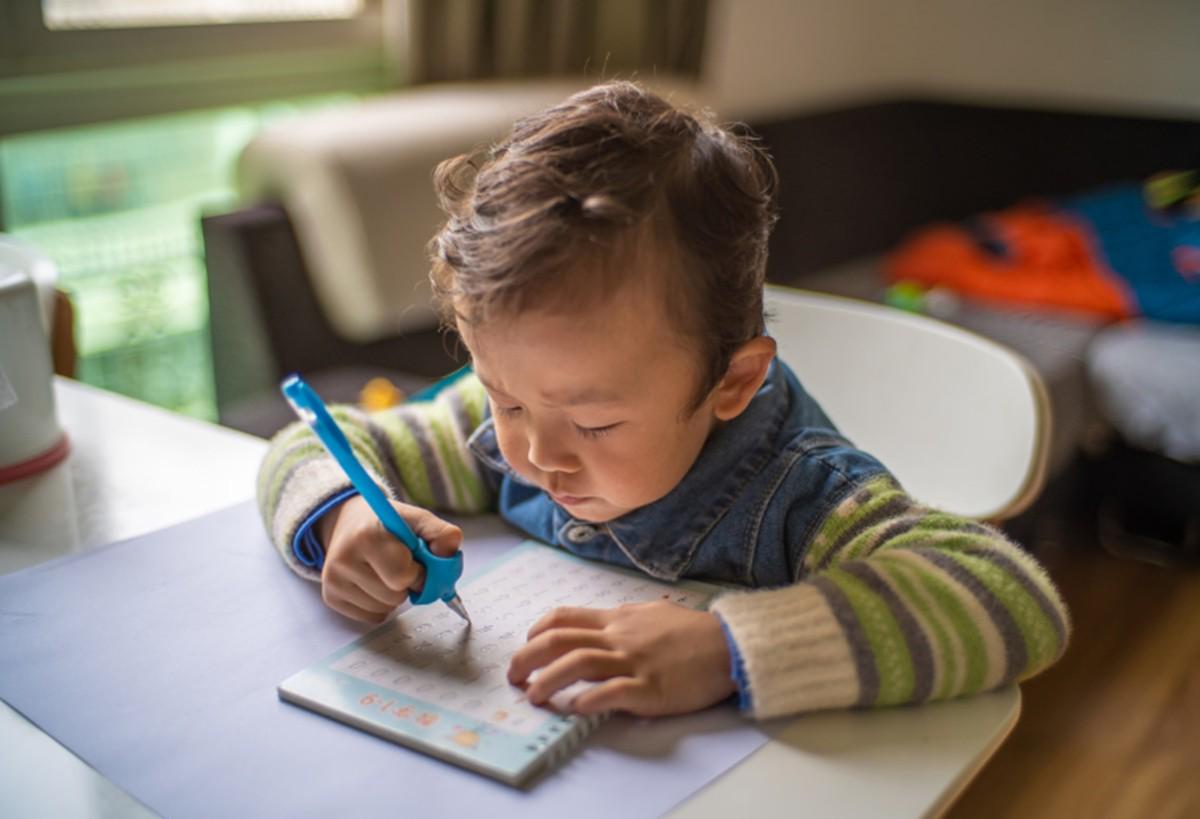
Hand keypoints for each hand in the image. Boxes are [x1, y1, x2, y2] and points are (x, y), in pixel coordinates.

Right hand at [316, 495, 462, 622]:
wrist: (348, 522)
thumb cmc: (386, 524)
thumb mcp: (415, 519)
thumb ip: (440, 532)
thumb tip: (450, 551)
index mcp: (366, 536)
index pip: (403, 575)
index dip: (418, 571)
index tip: (415, 559)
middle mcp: (343, 560)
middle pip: (395, 595)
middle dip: (407, 583)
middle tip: (399, 564)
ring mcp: (333, 581)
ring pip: (385, 608)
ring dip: (395, 595)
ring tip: (385, 571)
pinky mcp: (331, 597)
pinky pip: (372, 617)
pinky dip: (381, 605)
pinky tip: (374, 582)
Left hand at [506, 602, 735, 716]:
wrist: (730, 646)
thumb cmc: (693, 632)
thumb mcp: (653, 614)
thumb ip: (625, 619)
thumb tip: (604, 624)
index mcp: (618, 619)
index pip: (565, 617)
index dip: (537, 631)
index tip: (526, 645)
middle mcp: (620, 637)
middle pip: (561, 640)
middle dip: (528, 657)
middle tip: (514, 675)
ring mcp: (634, 662)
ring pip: (579, 663)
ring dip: (549, 680)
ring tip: (533, 696)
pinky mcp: (650, 688)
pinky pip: (613, 692)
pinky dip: (589, 699)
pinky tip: (575, 708)